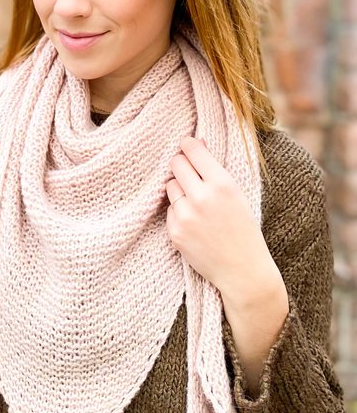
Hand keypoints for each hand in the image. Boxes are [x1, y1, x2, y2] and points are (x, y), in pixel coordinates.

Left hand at [166, 136, 279, 308]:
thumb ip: (215, 169)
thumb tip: (196, 142)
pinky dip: (178, 211)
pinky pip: (169, 209)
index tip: (187, 145)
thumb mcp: (238, 193)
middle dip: (182, 165)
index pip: (193, 150)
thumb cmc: (243, 229)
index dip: (188, 145)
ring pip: (170, 185)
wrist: (243, 271)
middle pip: (176, 163)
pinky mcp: (175, 231)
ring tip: (196, 202)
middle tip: (190, 173)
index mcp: (222, 184)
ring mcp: (186, 215)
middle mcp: (202, 197)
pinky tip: (195, 223)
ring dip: (179, 189)